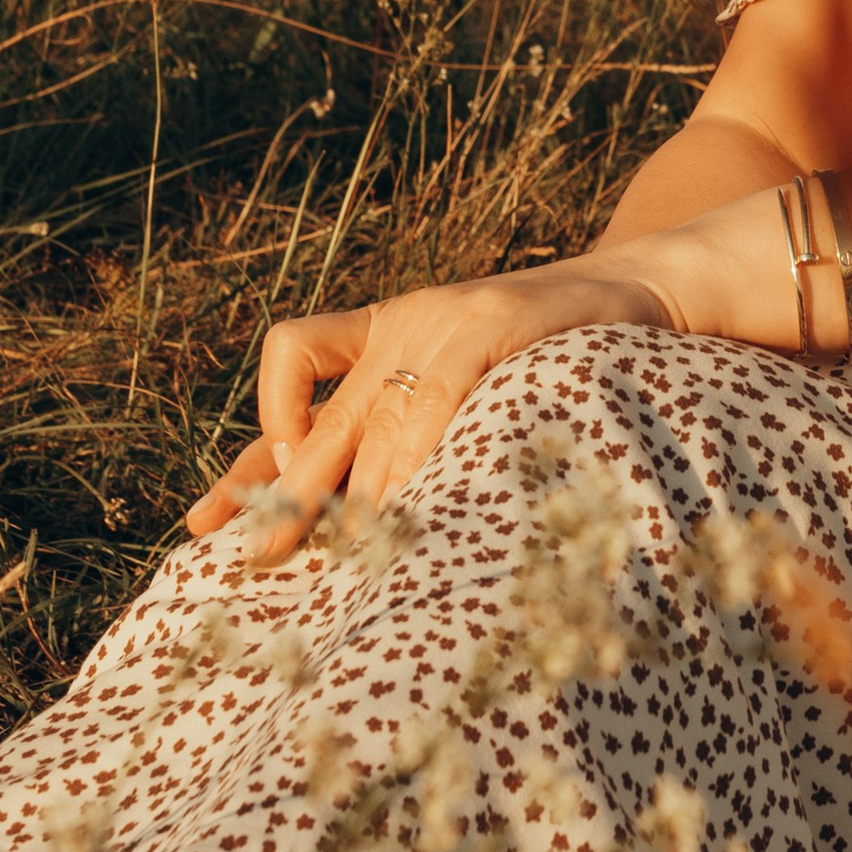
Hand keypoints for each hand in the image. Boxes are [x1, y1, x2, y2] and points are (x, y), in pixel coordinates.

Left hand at [188, 255, 683, 563]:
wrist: (646, 290)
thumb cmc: (561, 357)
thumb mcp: (476, 393)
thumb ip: (419, 437)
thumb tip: (371, 529)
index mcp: (387, 337)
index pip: (290, 396)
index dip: (246, 463)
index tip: (205, 525)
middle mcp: (400, 329)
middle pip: (312, 424)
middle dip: (282, 499)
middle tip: (259, 560)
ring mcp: (439, 321)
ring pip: (369, 426)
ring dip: (356, 502)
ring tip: (350, 561)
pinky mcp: (487, 323)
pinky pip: (428, 398)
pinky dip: (414, 455)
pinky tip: (411, 502)